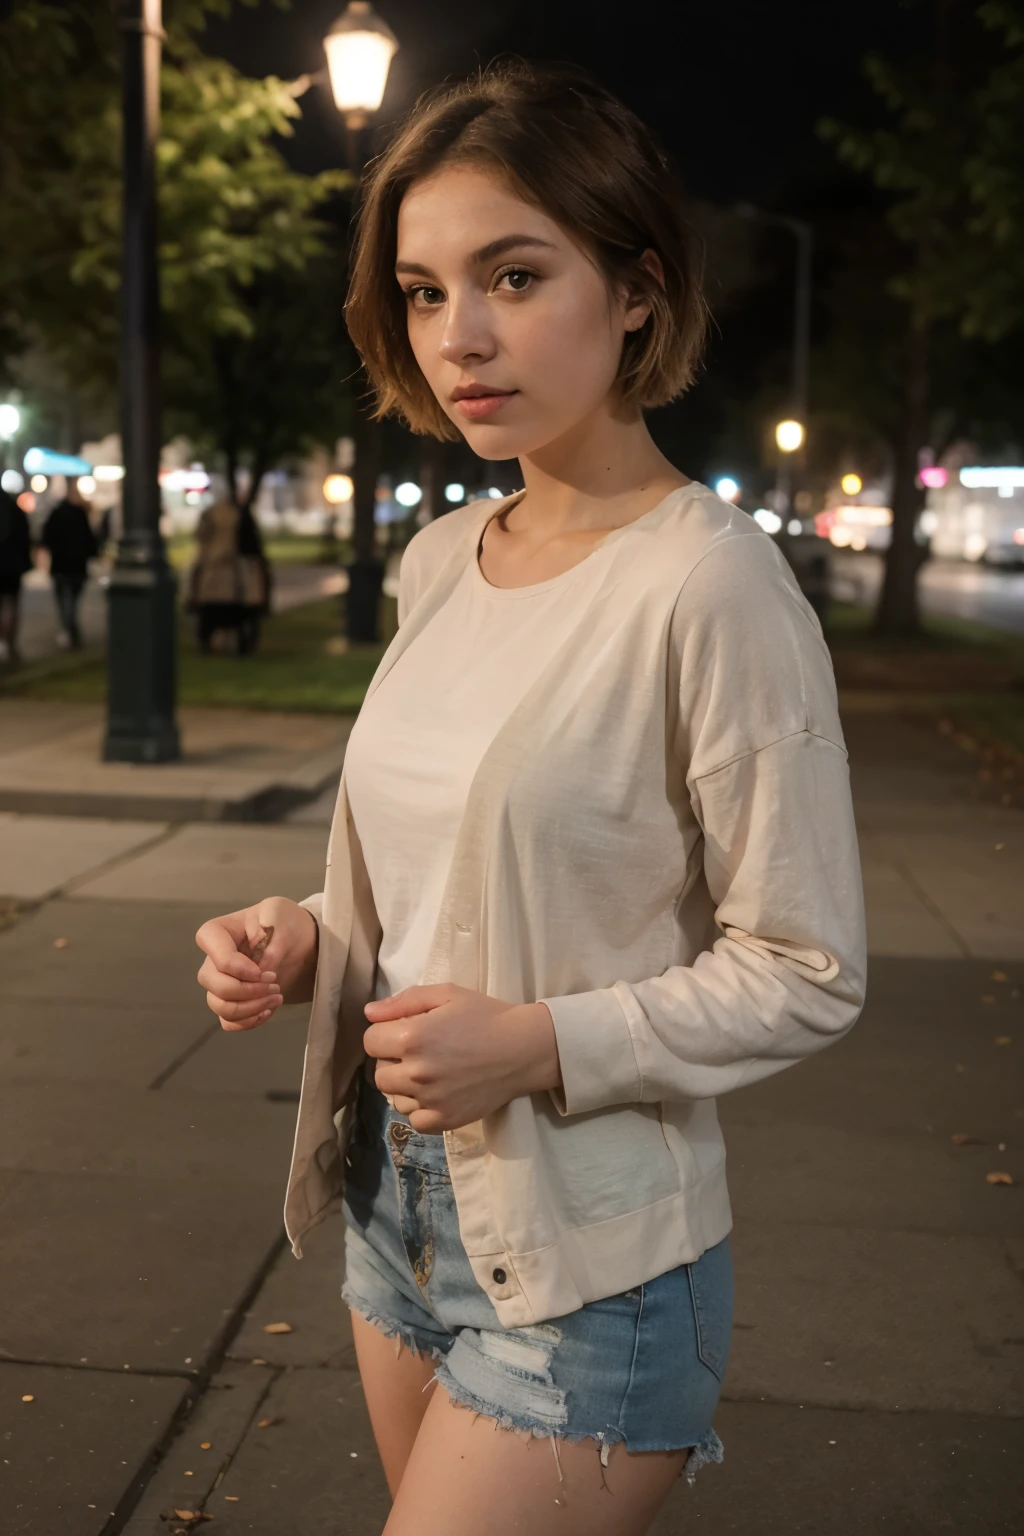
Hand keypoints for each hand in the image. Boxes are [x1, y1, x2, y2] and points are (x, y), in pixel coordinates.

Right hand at [196, 896, 318, 1031]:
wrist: (295, 941)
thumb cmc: (282, 922)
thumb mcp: (280, 916)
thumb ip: (273, 940)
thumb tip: (263, 970)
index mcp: (216, 932)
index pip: (218, 958)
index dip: (241, 970)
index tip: (267, 972)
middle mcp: (211, 959)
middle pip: (214, 984)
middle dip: (247, 991)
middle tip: (275, 985)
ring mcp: (219, 981)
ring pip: (219, 1006)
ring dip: (251, 1008)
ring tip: (278, 998)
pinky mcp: (230, 1001)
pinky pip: (228, 1021)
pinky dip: (249, 1021)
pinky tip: (268, 1010)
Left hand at [362, 984, 561, 1132]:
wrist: (523, 1048)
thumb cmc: (485, 1015)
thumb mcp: (446, 994)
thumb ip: (404, 1001)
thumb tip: (369, 1013)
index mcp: (412, 1037)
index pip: (370, 1041)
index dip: (384, 1034)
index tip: (403, 1031)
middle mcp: (416, 1072)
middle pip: (379, 1073)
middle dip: (392, 1061)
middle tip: (418, 1052)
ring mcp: (430, 1099)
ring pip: (394, 1098)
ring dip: (404, 1087)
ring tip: (429, 1073)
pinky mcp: (445, 1119)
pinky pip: (415, 1121)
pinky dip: (420, 1109)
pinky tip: (436, 1094)